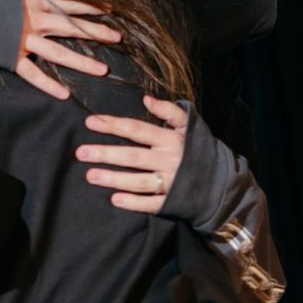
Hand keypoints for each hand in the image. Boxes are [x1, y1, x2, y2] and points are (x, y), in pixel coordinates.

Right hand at [15, 0, 120, 99]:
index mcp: (34, 1)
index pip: (68, 3)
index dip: (90, 6)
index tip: (109, 8)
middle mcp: (35, 21)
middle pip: (71, 27)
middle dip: (95, 32)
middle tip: (117, 37)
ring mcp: (24, 40)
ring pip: (58, 54)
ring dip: (82, 62)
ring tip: (103, 70)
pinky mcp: (12, 57)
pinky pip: (33, 74)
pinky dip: (48, 85)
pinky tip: (65, 95)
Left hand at [77, 96, 188, 213]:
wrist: (221, 181)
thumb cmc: (198, 149)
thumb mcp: (188, 127)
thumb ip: (170, 111)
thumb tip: (146, 98)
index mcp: (172, 139)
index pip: (138, 129)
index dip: (114, 125)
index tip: (90, 122)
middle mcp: (170, 160)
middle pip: (133, 156)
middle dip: (106, 154)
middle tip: (81, 153)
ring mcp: (171, 183)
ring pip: (139, 181)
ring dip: (114, 179)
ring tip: (90, 175)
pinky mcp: (172, 202)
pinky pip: (152, 204)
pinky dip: (134, 203)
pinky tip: (115, 200)